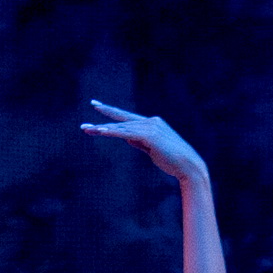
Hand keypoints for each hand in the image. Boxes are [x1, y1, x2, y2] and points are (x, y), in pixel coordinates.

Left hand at [79, 100, 206, 182]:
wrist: (189, 166)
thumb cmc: (173, 161)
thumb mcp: (152, 150)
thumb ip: (139, 141)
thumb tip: (126, 137)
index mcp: (152, 124)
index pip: (127, 117)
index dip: (111, 112)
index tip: (97, 106)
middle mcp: (151, 121)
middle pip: (121, 120)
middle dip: (102, 119)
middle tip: (84, 123)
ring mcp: (151, 126)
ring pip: (122, 127)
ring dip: (103, 129)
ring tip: (87, 130)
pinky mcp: (150, 135)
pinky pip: (127, 133)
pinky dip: (113, 132)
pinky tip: (101, 132)